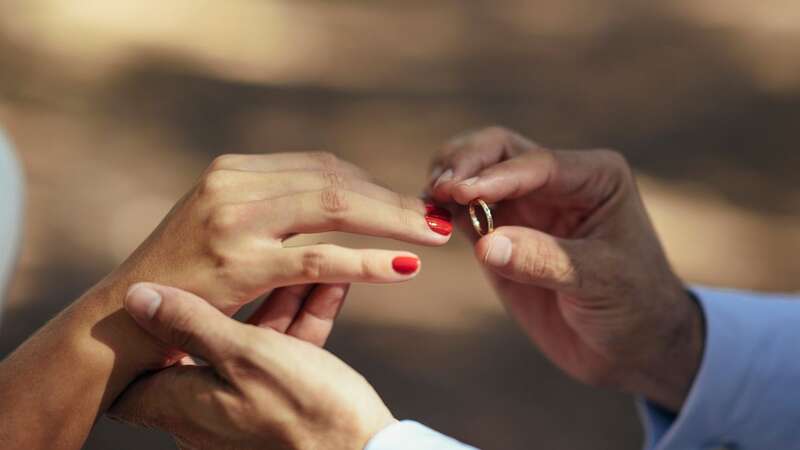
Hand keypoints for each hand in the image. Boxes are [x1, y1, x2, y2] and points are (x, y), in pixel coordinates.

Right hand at [101, 152, 452, 365]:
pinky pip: (319, 258)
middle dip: (392, 200)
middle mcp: (234, 184)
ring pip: (334, 208)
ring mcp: (235, 220)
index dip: (372, 184)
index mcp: (234, 170)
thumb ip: (272, 206)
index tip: (407, 203)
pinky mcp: (239, 262)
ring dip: (392, 222)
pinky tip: (403, 268)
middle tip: (438, 217)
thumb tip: (337, 198)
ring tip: (434, 235)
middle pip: (335, 180)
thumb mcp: (223, 225)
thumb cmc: (182, 277)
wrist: (124, 319)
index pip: (321, 165)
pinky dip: (367, 261)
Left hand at [109, 283, 393, 449]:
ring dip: (283, 299)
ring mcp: (246, 409)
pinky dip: (304, 321)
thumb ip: (192, 322)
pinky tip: (330, 283)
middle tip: (256, 255)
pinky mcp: (285, 405)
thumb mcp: (245, 355)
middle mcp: (206, 409)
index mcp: (182, 401)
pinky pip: (286, 354)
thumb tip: (136, 296)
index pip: (139, 366)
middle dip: (236, 292)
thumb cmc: (301, 409)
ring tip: (311, 259)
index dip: (143, 329)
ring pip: (255, 341)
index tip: (159, 289)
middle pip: (207, 339)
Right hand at [428, 127, 702, 410]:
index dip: (495, 176)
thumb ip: (543, 260)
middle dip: (465, 163)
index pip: (536, 164)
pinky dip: (443, 211)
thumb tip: (486, 245)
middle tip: (439, 188)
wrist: (632, 347)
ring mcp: (525, 206)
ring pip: (475, 174)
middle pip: (498, 151)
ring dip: (448, 182)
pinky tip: (427, 219)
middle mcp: (556, 182)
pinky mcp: (500, 235)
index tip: (461, 191)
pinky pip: (464, 213)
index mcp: (594, 177)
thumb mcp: (599, 281)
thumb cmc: (634, 306)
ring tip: (427, 202)